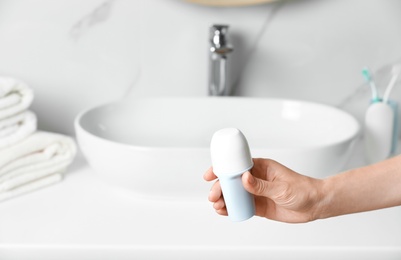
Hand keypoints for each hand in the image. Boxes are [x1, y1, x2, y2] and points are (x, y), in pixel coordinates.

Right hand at [203, 158, 323, 222]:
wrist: (314, 205)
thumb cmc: (302, 189)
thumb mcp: (281, 187)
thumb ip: (261, 185)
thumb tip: (244, 179)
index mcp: (261, 167)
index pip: (237, 165)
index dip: (222, 169)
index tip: (211, 174)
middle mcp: (256, 179)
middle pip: (232, 181)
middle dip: (220, 188)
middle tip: (214, 196)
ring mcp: (256, 192)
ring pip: (234, 194)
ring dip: (224, 199)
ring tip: (218, 206)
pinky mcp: (258, 205)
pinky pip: (241, 206)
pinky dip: (232, 209)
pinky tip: (225, 211)